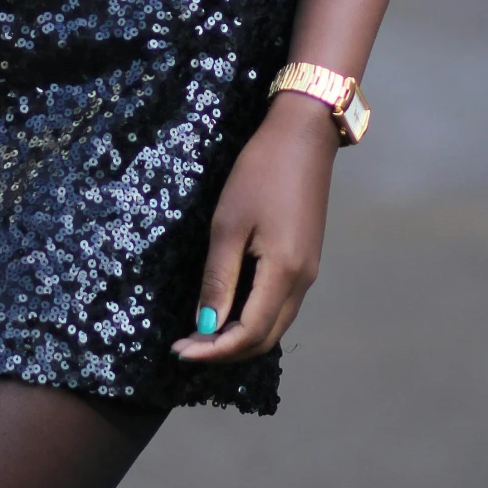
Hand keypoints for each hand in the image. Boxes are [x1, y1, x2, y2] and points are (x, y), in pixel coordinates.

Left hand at [171, 94, 338, 364]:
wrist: (303, 136)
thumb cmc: (260, 173)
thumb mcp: (229, 224)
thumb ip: (220, 278)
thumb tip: (206, 325)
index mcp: (284, 274)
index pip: (248, 334)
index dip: (213, 350)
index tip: (178, 350)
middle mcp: (302, 282)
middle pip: (265, 339)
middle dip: (225, 351)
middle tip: (186, 346)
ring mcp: (308, 272)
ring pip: (274, 325)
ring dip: (239, 336)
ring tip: (202, 331)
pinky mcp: (306, 259)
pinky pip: (280, 305)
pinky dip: (254, 317)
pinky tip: (229, 306)